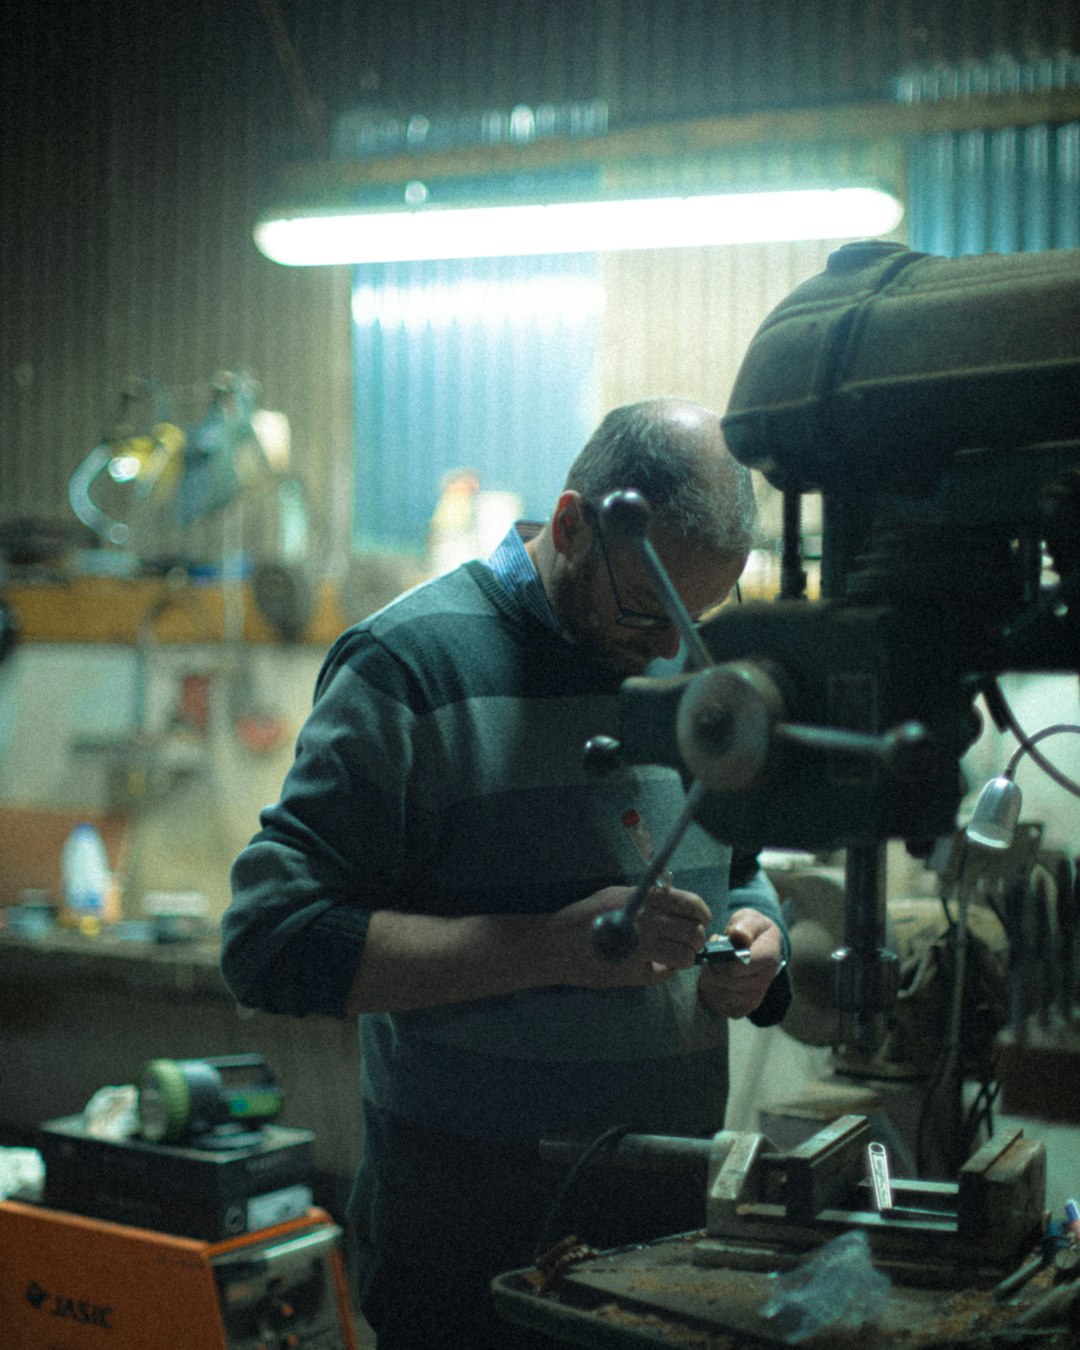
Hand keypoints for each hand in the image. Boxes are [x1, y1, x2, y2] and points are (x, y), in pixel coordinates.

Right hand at [544, 885, 709, 988]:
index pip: (690, 905)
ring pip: (685, 955)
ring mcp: (641, 947)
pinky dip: (666, 971)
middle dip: (695, 939)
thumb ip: (647, 897)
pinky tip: (654, 966)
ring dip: (684, 957)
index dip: (702, 914)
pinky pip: (666, 973)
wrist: (557, 944)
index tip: (701, 921)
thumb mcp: (616, 894)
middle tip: (687, 942)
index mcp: (644, 898)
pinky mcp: (634, 970)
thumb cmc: (585, 916)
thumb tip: (677, 902)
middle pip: (693, 932)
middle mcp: (647, 920)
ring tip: (673, 956)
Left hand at [698, 908, 784, 1018]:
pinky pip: (717, 1004)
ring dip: (708, 978)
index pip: (739, 965)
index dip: (721, 957)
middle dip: (711, 966)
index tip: (716, 942)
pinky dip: (709, 991)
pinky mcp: (742, 1009)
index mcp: (769, 956)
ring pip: (719, 993)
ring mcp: (754, 998)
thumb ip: (745, 925)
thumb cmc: (749, 931)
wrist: (756, 948)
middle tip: (709, 955)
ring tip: (711, 966)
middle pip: (726, 979)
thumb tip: (739, 937)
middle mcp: (765, 981)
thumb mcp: (750, 919)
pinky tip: (713, 979)